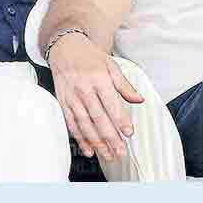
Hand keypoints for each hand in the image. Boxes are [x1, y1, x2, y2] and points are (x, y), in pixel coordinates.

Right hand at [47, 32, 143, 162]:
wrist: (64, 47)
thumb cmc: (90, 57)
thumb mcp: (111, 65)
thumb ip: (125, 85)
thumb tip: (139, 100)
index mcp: (99, 78)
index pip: (111, 103)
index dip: (120, 119)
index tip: (129, 133)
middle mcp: (84, 89)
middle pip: (98, 118)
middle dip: (110, 137)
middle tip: (121, 152)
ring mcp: (72, 97)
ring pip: (85, 124)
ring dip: (97, 143)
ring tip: (108, 155)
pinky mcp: (63, 103)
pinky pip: (71, 124)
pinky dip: (80, 139)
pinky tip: (89, 150)